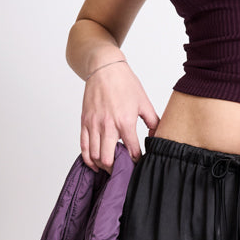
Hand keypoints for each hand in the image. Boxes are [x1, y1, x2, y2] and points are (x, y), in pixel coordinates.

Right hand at [81, 55, 159, 172]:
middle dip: (116, 169)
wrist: (104, 68)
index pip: (132, 151)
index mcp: (125, 121)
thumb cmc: (125, 83)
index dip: (137, 161)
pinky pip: (83, 146)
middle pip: (108, 159)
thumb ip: (153, 122)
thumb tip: (156, 137)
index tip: (139, 164)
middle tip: (122, 171)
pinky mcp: (85, 122)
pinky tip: (94, 164)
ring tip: (110, 169)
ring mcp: (94, 124)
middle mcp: (107, 125)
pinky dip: (88, 159)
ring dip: (102, 166)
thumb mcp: (144, 102)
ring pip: (94, 155)